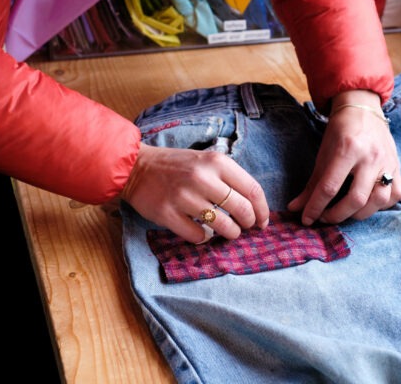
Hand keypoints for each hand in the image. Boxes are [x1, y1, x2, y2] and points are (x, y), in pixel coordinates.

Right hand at [119, 144, 268, 243]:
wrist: (137, 167)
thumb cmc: (177, 166)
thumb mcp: (206, 161)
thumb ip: (229, 179)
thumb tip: (254, 207)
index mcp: (216, 162)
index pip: (253, 190)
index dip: (263, 210)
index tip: (262, 221)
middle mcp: (202, 178)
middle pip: (242, 210)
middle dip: (249, 223)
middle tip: (245, 227)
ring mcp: (184, 197)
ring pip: (223, 226)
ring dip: (230, 233)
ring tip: (228, 231)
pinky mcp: (168, 214)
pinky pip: (198, 236)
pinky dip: (204, 238)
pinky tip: (203, 232)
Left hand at [288, 90, 400, 225]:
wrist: (362, 110)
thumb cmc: (339, 131)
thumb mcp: (323, 154)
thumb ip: (311, 184)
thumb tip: (294, 208)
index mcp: (348, 149)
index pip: (329, 187)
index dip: (315, 207)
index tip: (306, 219)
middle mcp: (370, 157)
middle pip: (356, 199)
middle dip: (337, 215)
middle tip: (325, 218)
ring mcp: (387, 162)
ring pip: (379, 200)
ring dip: (360, 214)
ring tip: (345, 212)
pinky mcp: (398, 166)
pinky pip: (396, 195)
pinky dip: (382, 205)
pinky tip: (368, 203)